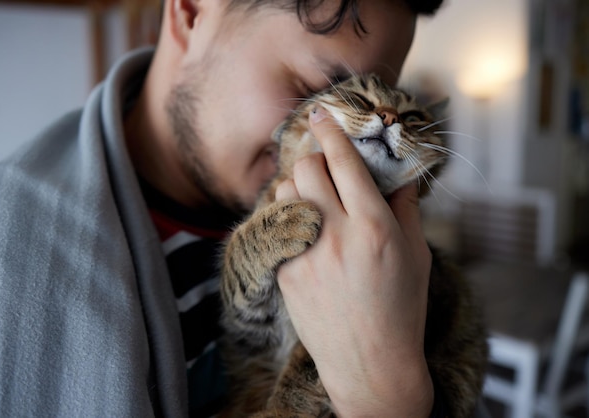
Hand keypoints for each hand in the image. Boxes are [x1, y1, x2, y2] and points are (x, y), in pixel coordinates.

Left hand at [275, 107, 433, 416]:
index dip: (331, 132)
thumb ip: (404, 209)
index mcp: (375, 227)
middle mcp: (337, 236)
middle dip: (313, 156)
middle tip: (322, 162)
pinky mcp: (285, 273)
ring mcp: (306, 255)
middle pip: (307, 169)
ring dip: (296, 184)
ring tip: (313, 196)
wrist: (371, 364)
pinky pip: (275, 225)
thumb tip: (394, 173)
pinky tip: (301, 223)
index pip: (345, 163)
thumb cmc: (402, 308)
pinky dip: (286, 213)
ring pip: (284, 193)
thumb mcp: (417, 256)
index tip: (321, 114)